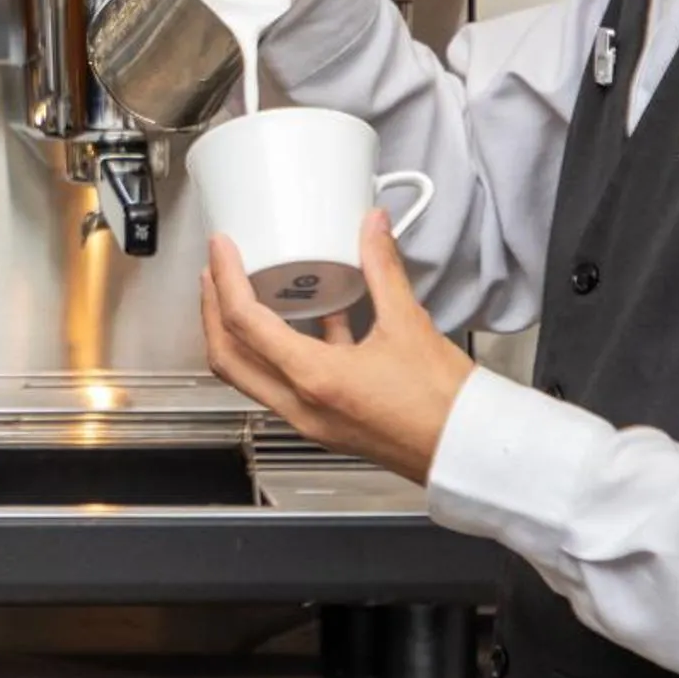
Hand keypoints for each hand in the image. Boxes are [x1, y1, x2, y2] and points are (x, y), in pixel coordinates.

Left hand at [200, 210, 473, 485]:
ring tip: (243, 292)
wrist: (466, 450)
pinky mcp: (323, 423)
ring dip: (237, 334)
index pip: (244, 323)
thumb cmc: (443, 406)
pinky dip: (277, 351)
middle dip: (212, 310)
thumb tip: (371, 227)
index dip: (225, 279)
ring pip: (249, 374)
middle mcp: (300, 405)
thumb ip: (383, 268)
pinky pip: (281, 383)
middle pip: (228, 356)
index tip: (221, 250)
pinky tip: (305, 321)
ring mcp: (308, 419)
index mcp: (313, 379)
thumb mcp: (409, 324)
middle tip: (213, 272)